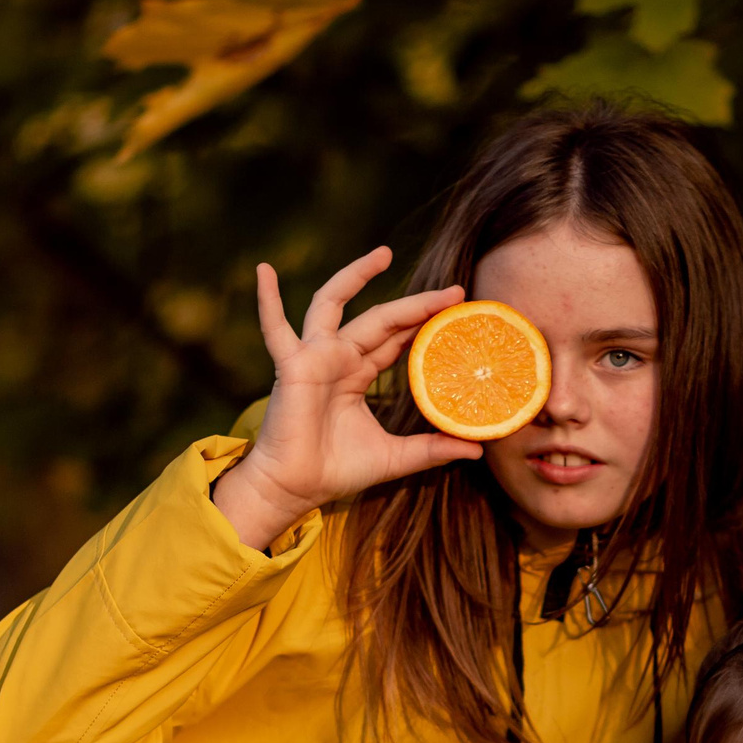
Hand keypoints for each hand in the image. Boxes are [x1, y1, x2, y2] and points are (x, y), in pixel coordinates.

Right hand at [212, 247, 477, 548]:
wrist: (295, 489)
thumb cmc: (336, 470)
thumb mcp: (395, 457)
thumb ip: (433, 450)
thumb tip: (477, 451)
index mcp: (358, 374)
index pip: (396, 339)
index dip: (424, 323)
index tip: (459, 310)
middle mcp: (338, 357)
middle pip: (382, 319)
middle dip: (417, 304)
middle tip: (454, 291)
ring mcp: (313, 357)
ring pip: (335, 303)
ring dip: (355, 276)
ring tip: (384, 254)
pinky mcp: (291, 365)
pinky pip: (275, 328)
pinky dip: (268, 300)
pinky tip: (265, 271)